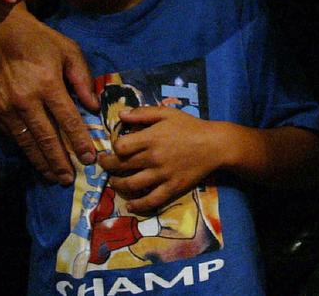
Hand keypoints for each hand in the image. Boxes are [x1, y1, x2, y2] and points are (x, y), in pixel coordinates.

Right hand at [0, 6, 97, 183]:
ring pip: (27, 142)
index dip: (79, 142)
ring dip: (42, 162)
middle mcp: (25, 99)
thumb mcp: (69, 51)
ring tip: (54, 176)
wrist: (2, 32)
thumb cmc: (41, 41)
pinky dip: (25, 149)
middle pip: (46, 138)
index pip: (68, 120)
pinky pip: (12, 135)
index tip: (90, 159)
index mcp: (48, 83)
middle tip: (70, 178)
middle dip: (60, 161)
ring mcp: (6, 106)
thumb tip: (93, 107)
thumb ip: (83, 79)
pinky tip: (35, 158)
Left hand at [100, 107, 223, 214]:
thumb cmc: (190, 126)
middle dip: (108, 166)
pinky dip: (137, 205)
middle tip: (104, 164)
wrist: (214, 145)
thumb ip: (143, 113)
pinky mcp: (171, 189)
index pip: (120, 147)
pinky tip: (130, 204)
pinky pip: (150, 201)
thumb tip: (120, 114)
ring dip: (117, 185)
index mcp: (151, 138)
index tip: (115, 147)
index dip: (114, 147)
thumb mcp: (167, 113)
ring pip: (130, 185)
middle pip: (121, 166)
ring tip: (114, 181)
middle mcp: (153, 158)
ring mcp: (161, 175)